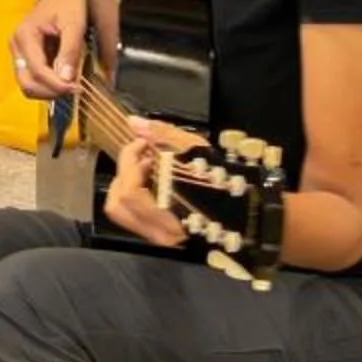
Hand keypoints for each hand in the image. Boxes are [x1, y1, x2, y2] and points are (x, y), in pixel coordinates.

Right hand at [11, 0, 88, 101]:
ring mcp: (19, 52)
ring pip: (28, 85)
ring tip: (71, 83)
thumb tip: (66, 79)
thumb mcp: (74, 24)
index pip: (37, 72)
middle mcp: (16, 46)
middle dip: (50, 92)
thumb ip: (69, 51)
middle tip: (74, 89)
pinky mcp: (25, 57)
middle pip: (26, 84)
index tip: (78, 88)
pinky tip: (64, 76)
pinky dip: (48, 84)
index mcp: (25, 36)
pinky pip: (33, 78)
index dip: (58, 85)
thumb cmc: (67, 2)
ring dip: (49, 90)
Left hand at [98, 119, 208, 248]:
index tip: (141, 142)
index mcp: (168, 211)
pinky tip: (154, 182)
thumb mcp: (194, 149)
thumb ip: (161, 134)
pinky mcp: (161, 238)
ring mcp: (161, 238)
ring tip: (148, 168)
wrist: (244, 209)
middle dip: (124, 174)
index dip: (128, 158)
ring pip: (122, 212)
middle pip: (117, 202)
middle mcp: (161, 231)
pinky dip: (135, 197)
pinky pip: (133, 218)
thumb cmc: (221, 179)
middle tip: (142, 156)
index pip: (128, 187)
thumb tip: (133, 122)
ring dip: (127, 185)